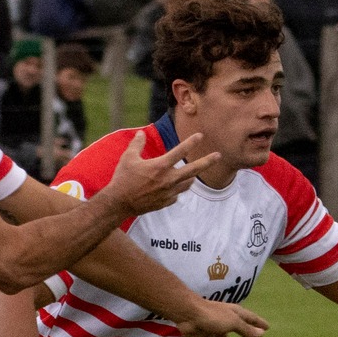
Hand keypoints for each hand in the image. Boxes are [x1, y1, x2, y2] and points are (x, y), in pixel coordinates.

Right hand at [99, 130, 217, 215]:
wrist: (119, 203)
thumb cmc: (122, 179)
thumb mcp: (128, 158)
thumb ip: (137, 144)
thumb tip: (141, 133)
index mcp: (160, 166)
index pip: (180, 151)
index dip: (191, 142)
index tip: (201, 136)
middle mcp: (168, 179)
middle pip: (193, 170)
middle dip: (207, 162)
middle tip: (218, 156)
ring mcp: (168, 192)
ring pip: (187, 183)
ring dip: (191, 177)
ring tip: (193, 174)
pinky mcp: (166, 202)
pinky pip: (176, 195)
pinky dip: (176, 190)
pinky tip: (172, 188)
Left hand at [176, 300, 267, 336]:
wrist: (188, 314)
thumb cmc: (212, 316)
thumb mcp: (233, 323)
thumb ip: (246, 329)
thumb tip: (261, 333)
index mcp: (234, 313)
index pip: (250, 318)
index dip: (259, 323)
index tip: (267, 327)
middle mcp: (225, 319)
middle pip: (238, 329)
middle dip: (247, 335)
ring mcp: (213, 327)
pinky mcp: (203, 334)